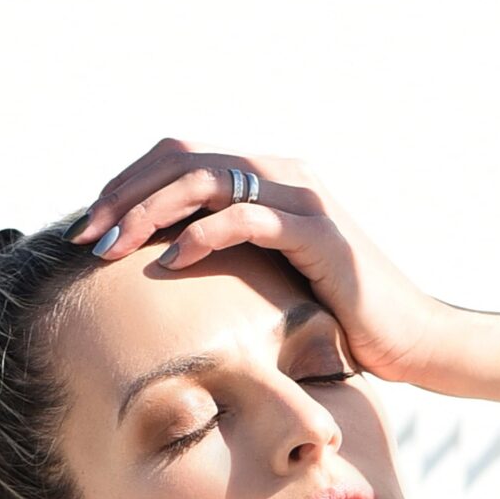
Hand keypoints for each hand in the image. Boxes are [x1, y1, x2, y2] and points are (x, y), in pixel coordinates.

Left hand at [70, 138, 468, 387]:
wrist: (413, 341)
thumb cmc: (339, 319)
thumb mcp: (271, 280)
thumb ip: (227, 258)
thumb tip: (155, 271)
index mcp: (268, 178)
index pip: (180, 157)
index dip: (127, 185)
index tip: (89, 228)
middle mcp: (284, 174)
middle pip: (183, 159)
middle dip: (124, 196)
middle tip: (86, 238)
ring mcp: (305, 199)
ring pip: (207, 180)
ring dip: (150, 212)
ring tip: (114, 249)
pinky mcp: (322, 234)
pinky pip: (249, 220)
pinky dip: (203, 237)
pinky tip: (172, 264)